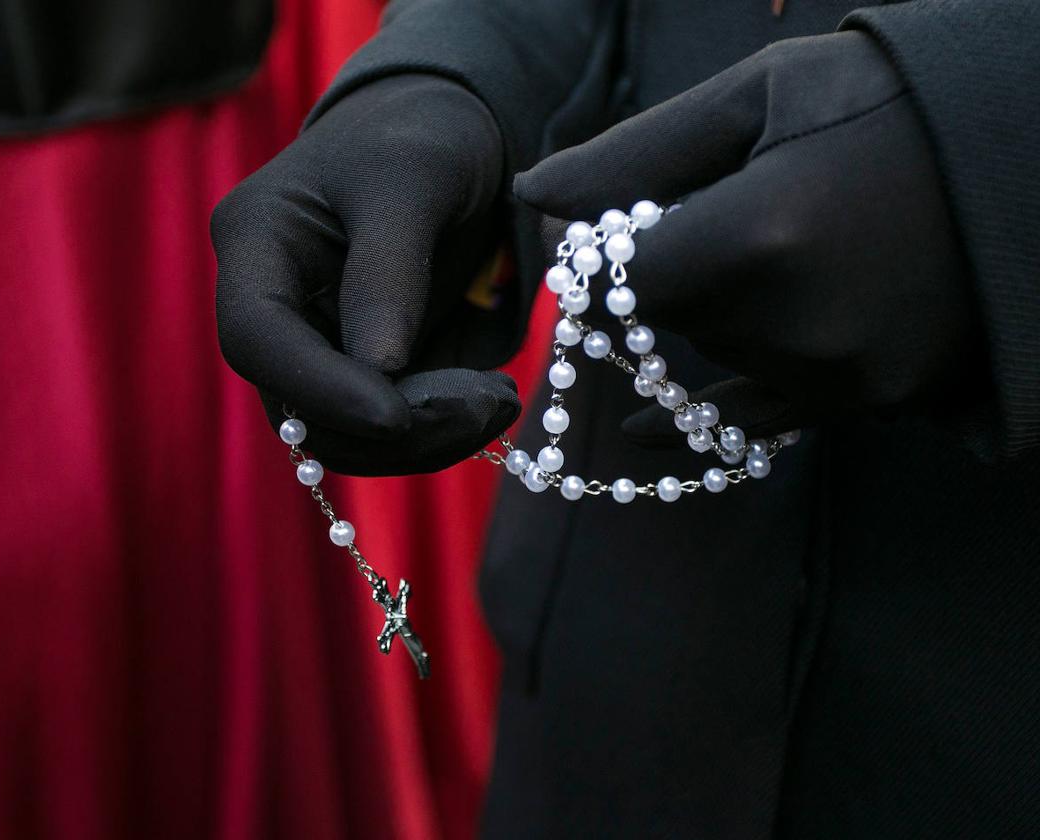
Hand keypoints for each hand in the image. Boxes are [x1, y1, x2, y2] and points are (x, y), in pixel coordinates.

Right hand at [213, 75, 519, 473]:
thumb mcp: (413, 179)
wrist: (447, 138)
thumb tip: (379, 372)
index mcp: (256, 242)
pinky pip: (384, 427)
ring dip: (422, 439)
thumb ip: (389, 272)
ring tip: (498, 402)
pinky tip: (490, 401)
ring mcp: (314, 344)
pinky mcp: (359, 370)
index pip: (254, 337)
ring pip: (343, 433)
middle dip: (390, 426)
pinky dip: (436, 429)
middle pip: (298, 405)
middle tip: (487, 406)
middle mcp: (273, 304)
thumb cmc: (421, 137)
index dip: (318, 388)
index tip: (395, 415)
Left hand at [514, 32, 980, 445]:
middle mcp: (793, 325)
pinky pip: (749, 425)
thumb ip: (636, 154)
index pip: (618, 276)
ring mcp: (831, 373)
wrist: (1029, 156)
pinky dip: (693, 419)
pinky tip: (637, 430)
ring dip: (705, 313)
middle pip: (660, 319)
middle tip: (694, 219)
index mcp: (759, 237)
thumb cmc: (889, 104)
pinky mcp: (861, 400)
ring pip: (708, 353)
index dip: (598, 253)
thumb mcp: (759, 98)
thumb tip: (534, 196)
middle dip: (653, 276)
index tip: (601, 227)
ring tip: (779, 244)